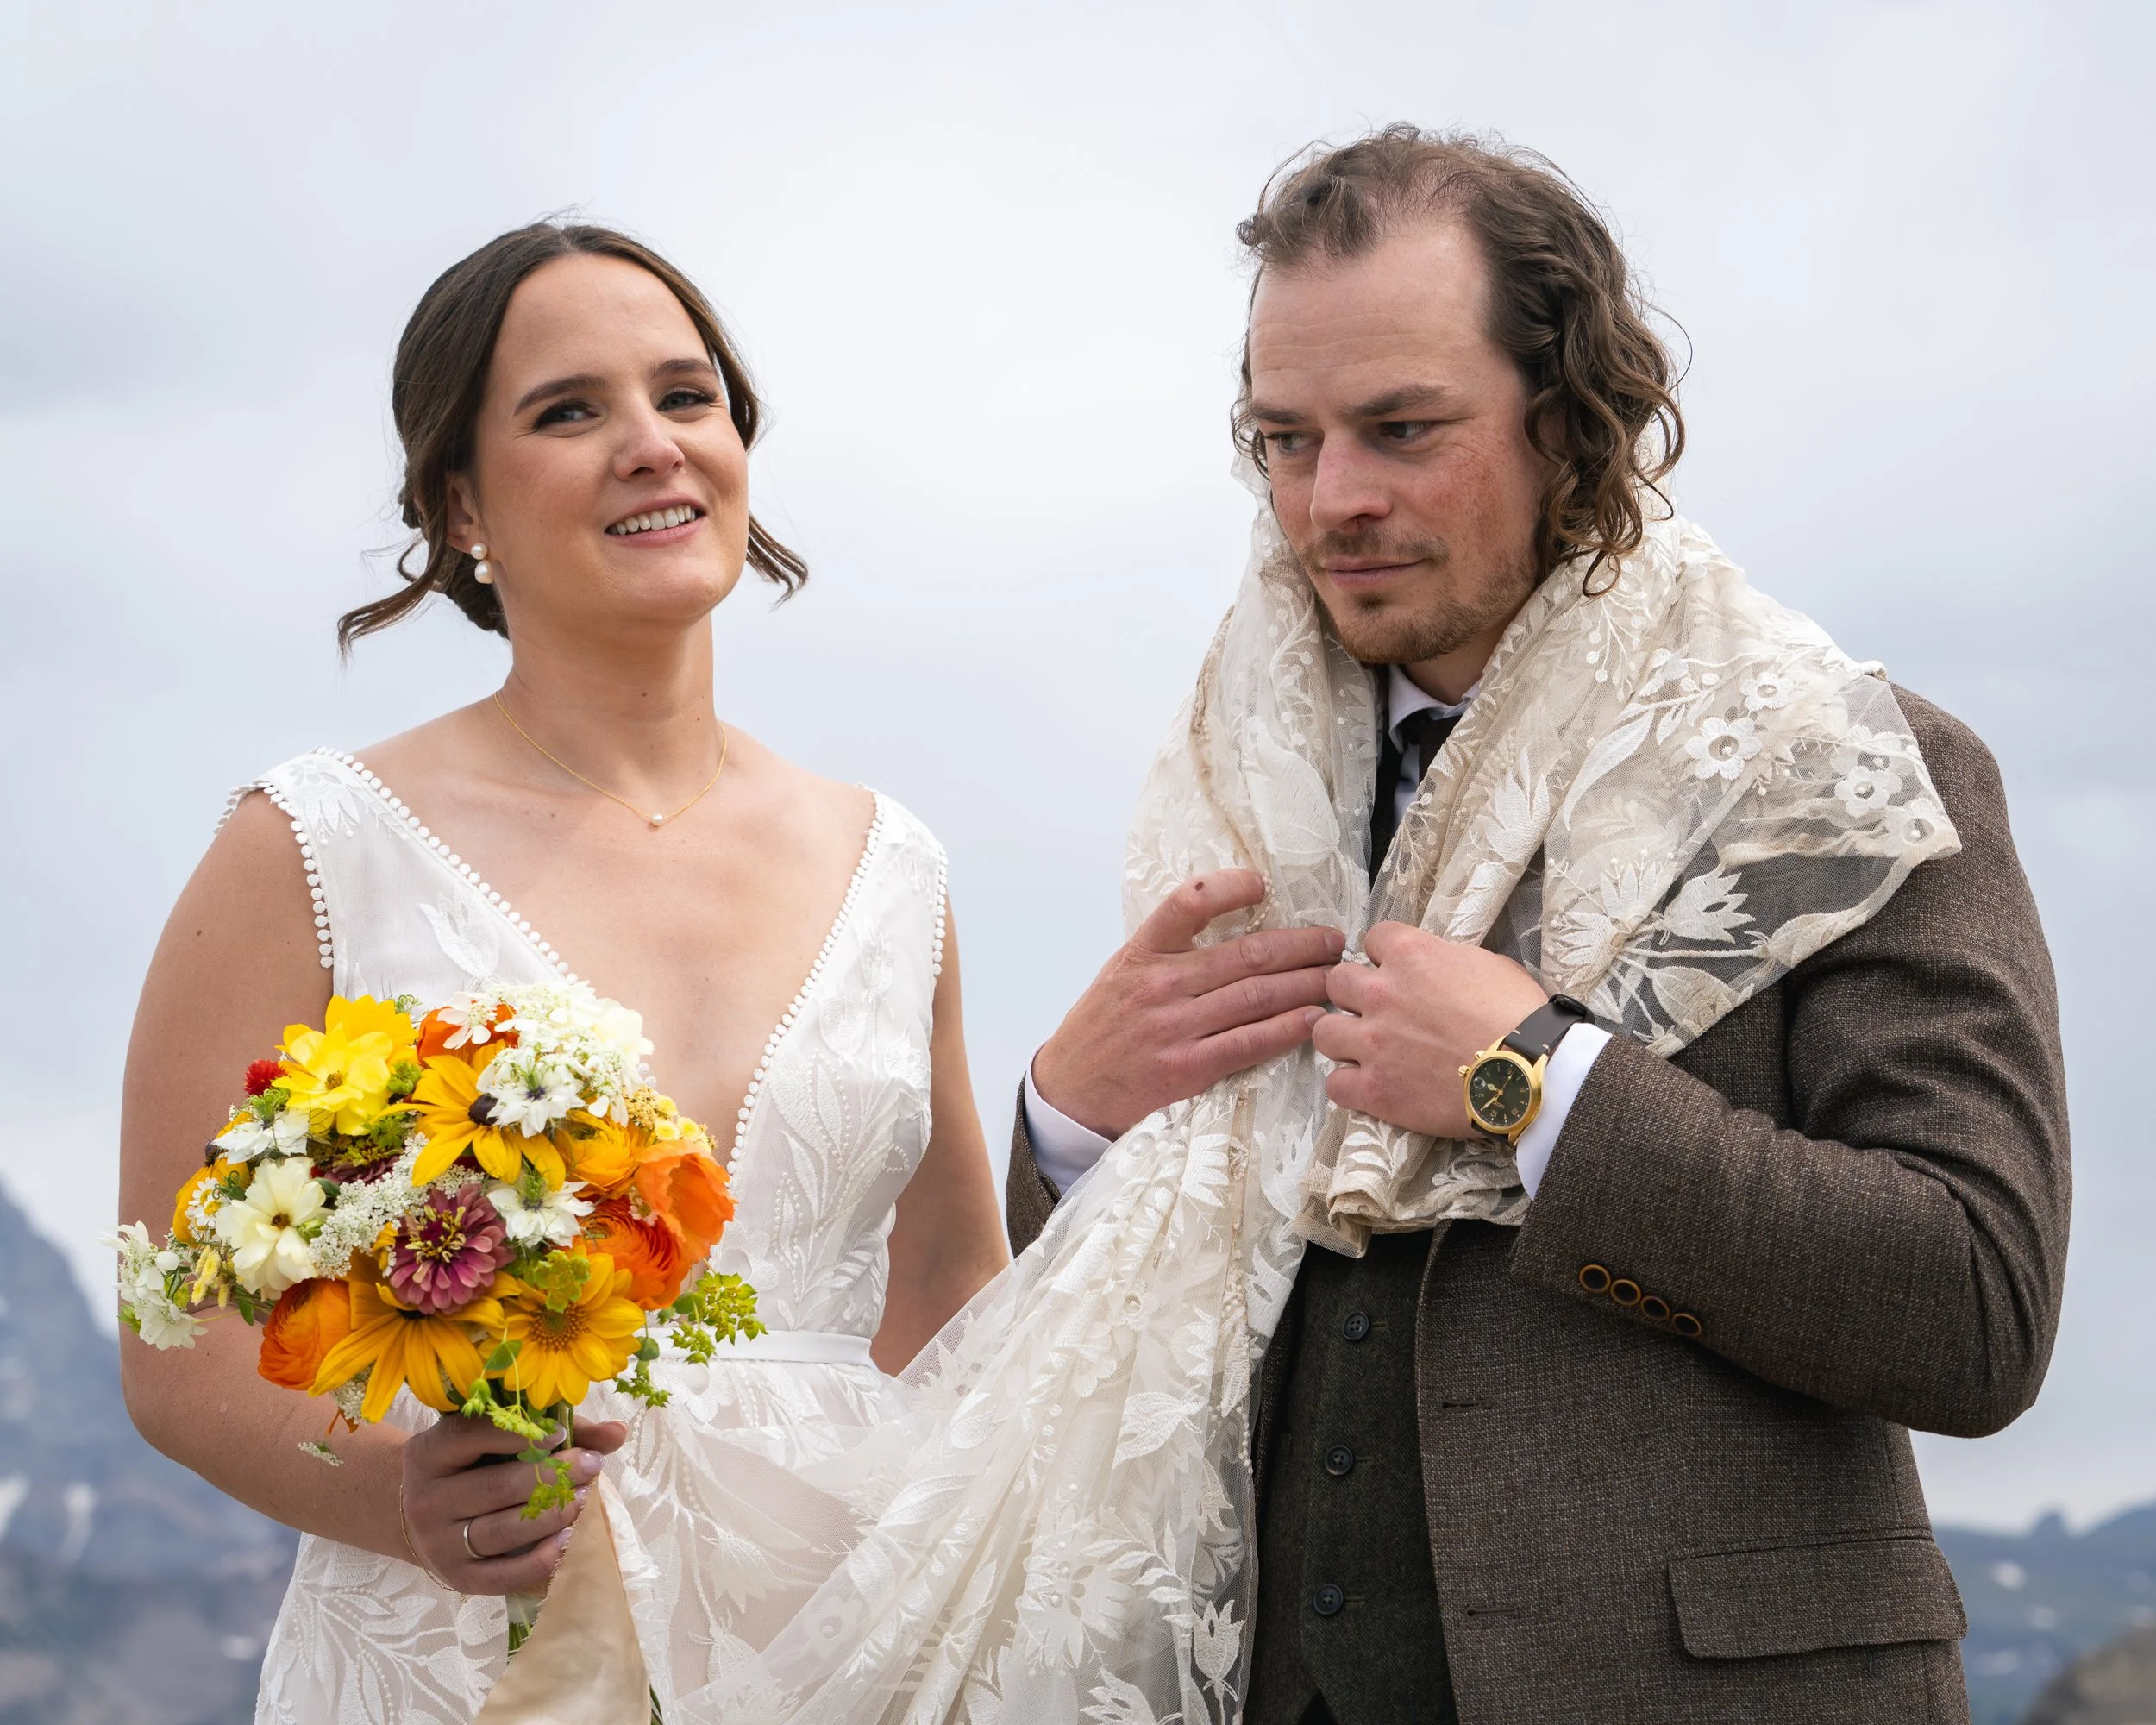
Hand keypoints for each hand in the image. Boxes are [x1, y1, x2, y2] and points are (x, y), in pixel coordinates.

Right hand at [400, 1413, 627, 1594]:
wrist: (426, 1518)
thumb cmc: (475, 1465)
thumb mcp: (498, 1438)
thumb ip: (558, 1430)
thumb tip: (617, 1432)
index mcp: (429, 1453)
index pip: (470, 1436)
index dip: (519, 1434)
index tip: (560, 1432)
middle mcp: (425, 1500)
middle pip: (496, 1488)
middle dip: (552, 1476)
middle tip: (591, 1465)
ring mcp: (438, 1543)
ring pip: (502, 1531)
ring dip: (552, 1514)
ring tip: (585, 1498)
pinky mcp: (457, 1578)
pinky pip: (503, 1574)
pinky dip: (540, 1559)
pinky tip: (568, 1540)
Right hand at [1032, 869, 1344, 1139]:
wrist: (1070, 1090)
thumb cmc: (1102, 1027)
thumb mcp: (1123, 971)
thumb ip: (1168, 950)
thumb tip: (1230, 926)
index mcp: (1143, 952)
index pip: (1188, 902)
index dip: (1229, 888)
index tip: (1262, 885)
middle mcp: (1160, 984)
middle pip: (1246, 954)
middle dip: (1301, 945)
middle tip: (1336, 940)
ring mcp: (1174, 1027)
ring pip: (1256, 996)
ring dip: (1305, 984)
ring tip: (1336, 977)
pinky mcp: (1187, 1068)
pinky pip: (1248, 1042)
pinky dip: (1287, 1029)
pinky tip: (1312, 1020)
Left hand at [1313, 921, 1547, 1138]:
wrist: (1528, 1074)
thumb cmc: (1519, 1015)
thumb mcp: (1487, 964)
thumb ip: (1447, 959)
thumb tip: (1436, 965)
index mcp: (1410, 955)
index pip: (1373, 938)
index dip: (1385, 956)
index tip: (1398, 972)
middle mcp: (1381, 994)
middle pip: (1336, 982)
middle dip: (1353, 994)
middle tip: (1377, 1012)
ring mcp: (1373, 1043)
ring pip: (1323, 1031)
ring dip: (1342, 1038)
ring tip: (1366, 1050)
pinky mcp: (1375, 1089)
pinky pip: (1335, 1085)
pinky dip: (1349, 1086)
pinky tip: (1369, 1086)